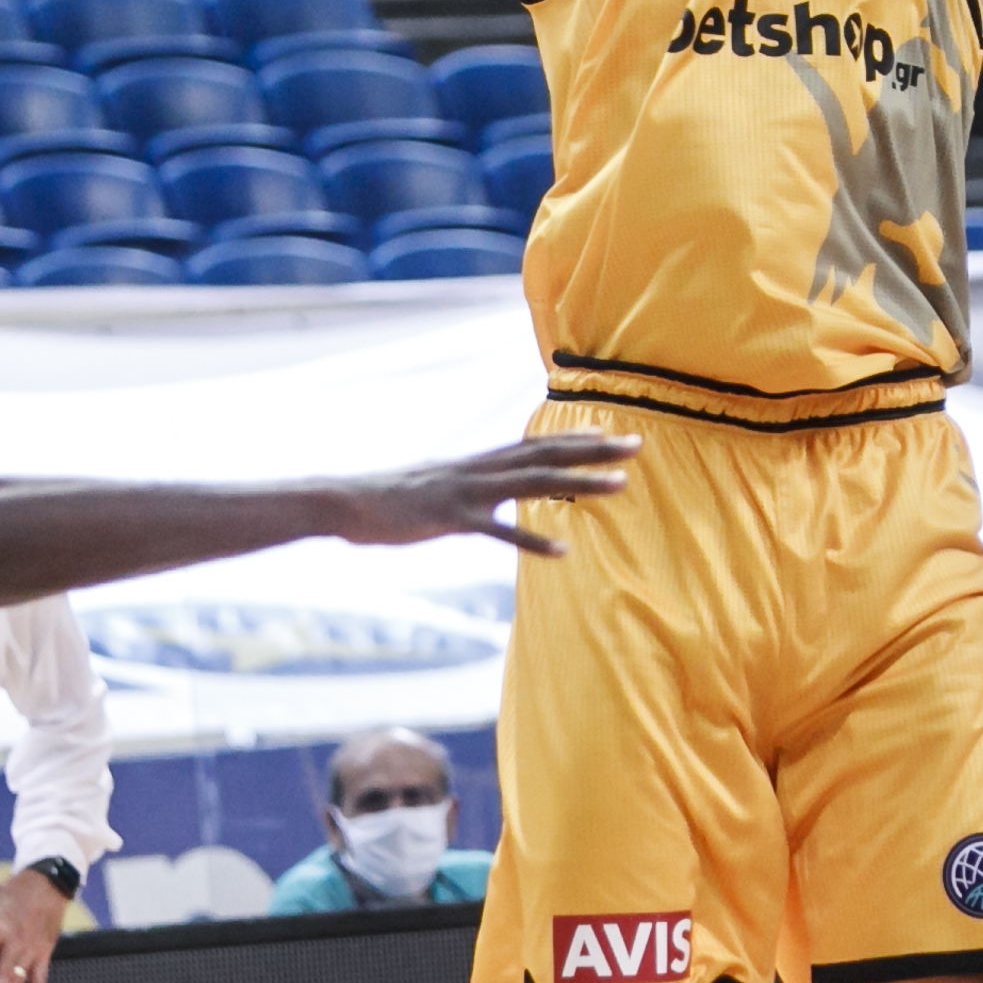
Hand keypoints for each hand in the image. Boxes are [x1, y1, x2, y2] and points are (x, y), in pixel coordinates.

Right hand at [333, 434, 638, 556]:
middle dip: (595, 450)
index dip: (574, 438)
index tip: (610, 432)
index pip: (534, 444)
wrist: (344, 501)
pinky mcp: (450, 518)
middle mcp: (477, 469)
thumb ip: (461, 486)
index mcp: (474, 463)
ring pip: (533, 483)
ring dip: (579, 484)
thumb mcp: (432, 487)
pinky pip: (497, 530)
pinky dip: (531, 539)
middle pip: (546, 455)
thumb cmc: (385, 499)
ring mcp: (465, 491)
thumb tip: (479, 491)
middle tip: (638, 445)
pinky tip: (562, 550)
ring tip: (620, 486)